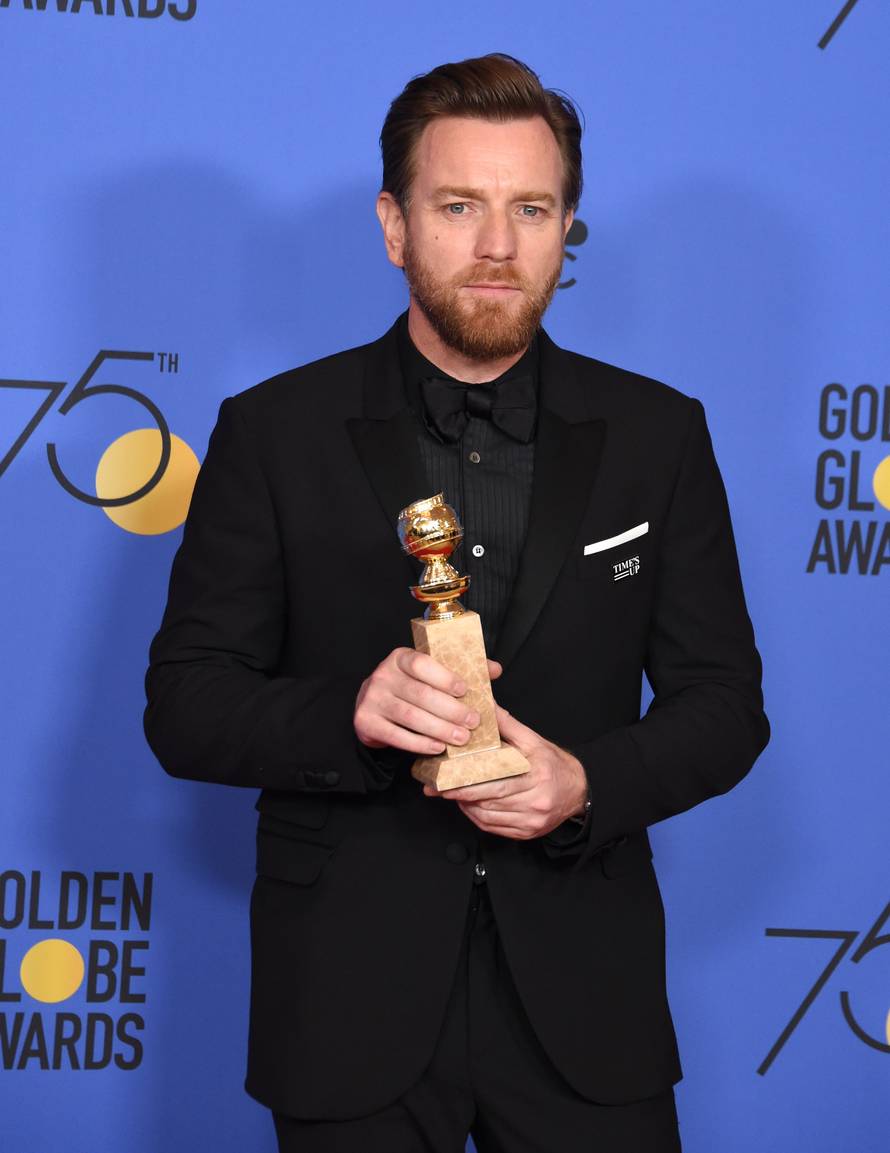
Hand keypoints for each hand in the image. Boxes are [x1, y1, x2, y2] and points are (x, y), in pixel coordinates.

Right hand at [354, 648, 501, 756]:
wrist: (371, 707)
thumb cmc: (408, 688)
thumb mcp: (428, 675)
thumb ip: (460, 671)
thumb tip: (495, 669)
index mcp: (400, 658)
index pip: (422, 663)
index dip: (444, 677)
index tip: (465, 691)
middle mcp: (382, 675)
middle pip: (420, 693)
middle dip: (451, 710)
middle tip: (473, 722)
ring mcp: (372, 699)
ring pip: (410, 716)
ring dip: (439, 729)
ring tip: (461, 738)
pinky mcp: (366, 722)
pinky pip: (397, 735)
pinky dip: (420, 743)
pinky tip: (438, 748)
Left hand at [423, 704, 587, 838]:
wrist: (580, 790)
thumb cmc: (554, 764)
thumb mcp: (534, 740)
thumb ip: (508, 725)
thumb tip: (487, 707)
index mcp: (536, 776)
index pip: (494, 783)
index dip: (466, 783)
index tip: (445, 780)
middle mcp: (535, 801)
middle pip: (488, 802)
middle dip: (460, 795)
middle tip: (438, 790)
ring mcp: (531, 821)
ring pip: (488, 817)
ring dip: (467, 807)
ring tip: (453, 795)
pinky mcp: (527, 833)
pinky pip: (495, 828)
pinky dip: (478, 818)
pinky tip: (470, 806)